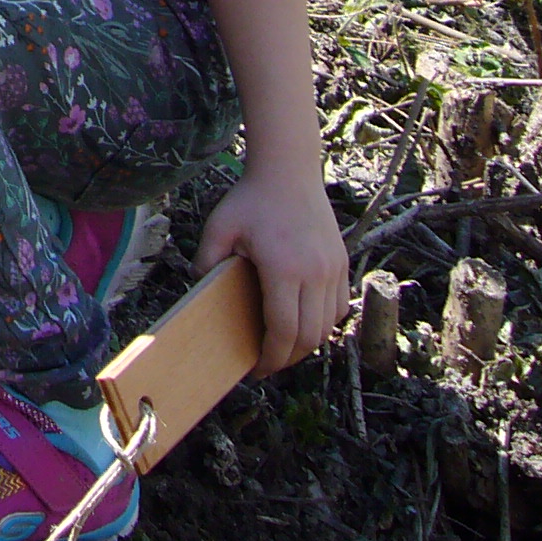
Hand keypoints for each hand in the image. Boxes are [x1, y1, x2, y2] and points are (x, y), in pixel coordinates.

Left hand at [195, 168, 348, 376]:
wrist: (288, 170)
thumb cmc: (251, 199)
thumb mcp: (219, 227)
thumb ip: (206, 262)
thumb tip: (199, 294)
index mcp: (284, 269)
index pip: (283, 330)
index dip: (272, 357)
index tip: (258, 369)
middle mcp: (316, 273)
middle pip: (309, 336)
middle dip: (288, 358)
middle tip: (268, 364)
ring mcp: (333, 269)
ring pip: (328, 326)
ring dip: (308, 343)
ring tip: (284, 346)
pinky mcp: (342, 263)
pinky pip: (339, 307)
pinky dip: (323, 323)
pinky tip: (304, 323)